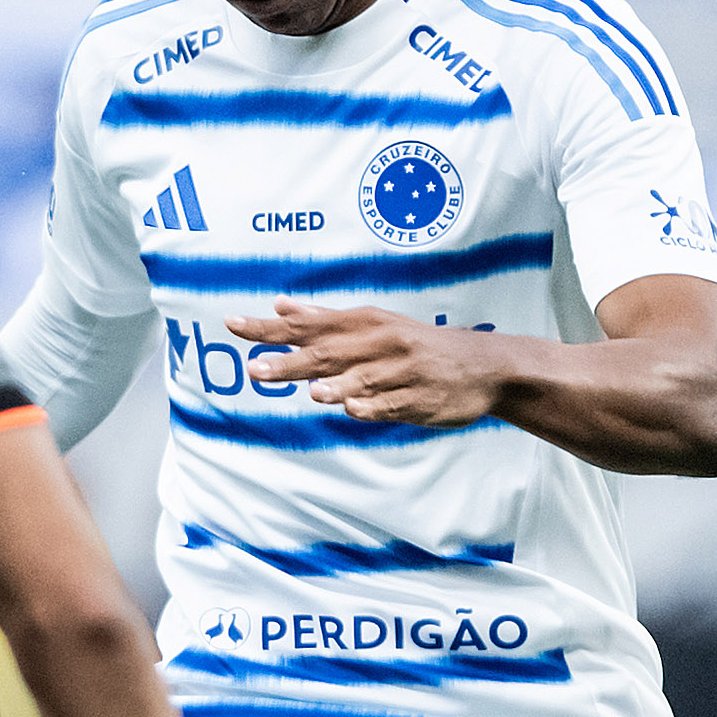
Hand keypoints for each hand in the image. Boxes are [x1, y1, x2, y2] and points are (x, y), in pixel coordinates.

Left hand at [224, 299, 507, 426]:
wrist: (483, 366)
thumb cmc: (417, 345)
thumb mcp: (374, 324)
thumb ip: (324, 318)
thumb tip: (281, 306)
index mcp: (364, 323)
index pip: (307, 324)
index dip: (269, 327)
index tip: (232, 325)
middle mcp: (381, 343)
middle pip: (329, 352)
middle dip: (292, 361)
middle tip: (256, 369)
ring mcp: (401, 373)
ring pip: (362, 379)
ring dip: (336, 384)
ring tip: (311, 391)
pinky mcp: (420, 399)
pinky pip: (392, 405)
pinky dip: (373, 407)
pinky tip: (353, 410)